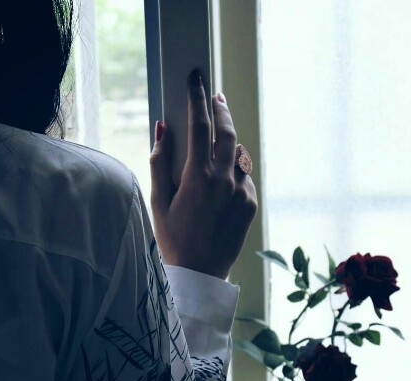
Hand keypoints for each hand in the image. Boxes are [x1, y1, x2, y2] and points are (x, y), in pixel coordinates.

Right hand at [150, 71, 257, 279]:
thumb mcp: (159, 201)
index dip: (197, 98)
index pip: (199, 126)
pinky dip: (233, 169)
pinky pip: (244, 175)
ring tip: (214, 142)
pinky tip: (219, 181)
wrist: (200, 273)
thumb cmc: (173, 238)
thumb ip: (160, 161)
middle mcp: (224, 181)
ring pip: (239, 153)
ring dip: (227, 142)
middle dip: (221, 109)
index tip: (196, 77)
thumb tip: (162, 128)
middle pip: (228, 132)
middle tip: (215, 95)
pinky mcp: (251, 203)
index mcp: (198, 178)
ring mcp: (242, 192)